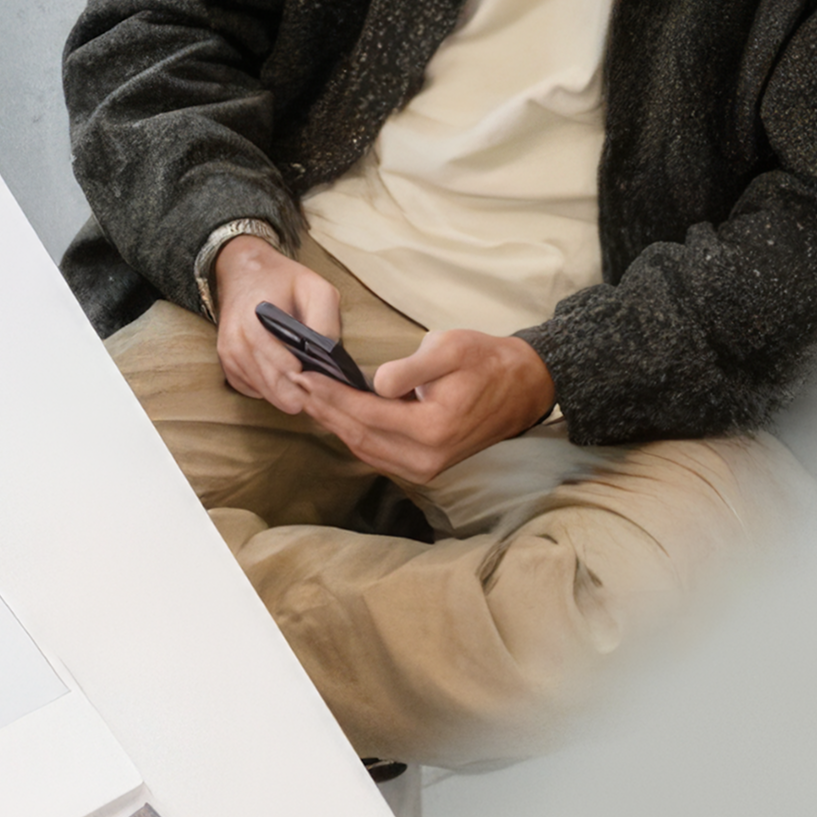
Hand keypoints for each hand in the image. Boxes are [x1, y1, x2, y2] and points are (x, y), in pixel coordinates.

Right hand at [210, 232, 341, 411]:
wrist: (244, 271)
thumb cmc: (283, 280)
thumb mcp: (316, 288)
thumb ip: (325, 320)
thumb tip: (328, 355)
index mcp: (254, 322)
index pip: (278, 364)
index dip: (299, 379)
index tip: (316, 384)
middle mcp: (235, 341)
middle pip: (269, 383)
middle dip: (294, 394)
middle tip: (316, 399)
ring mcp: (227, 354)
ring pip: (260, 389)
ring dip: (282, 395)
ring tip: (306, 395)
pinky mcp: (226, 362)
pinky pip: (250, 388)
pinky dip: (268, 390)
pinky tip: (285, 384)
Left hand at [300, 329, 556, 485]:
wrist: (523, 387)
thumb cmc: (487, 361)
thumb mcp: (452, 347)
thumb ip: (411, 367)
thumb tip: (376, 384)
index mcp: (432, 428)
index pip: (365, 413)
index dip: (330, 395)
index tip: (302, 375)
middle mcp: (426, 458)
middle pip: (358, 435)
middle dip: (323, 410)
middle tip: (293, 384)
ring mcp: (425, 469)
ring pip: (363, 449)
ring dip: (333, 424)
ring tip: (307, 398)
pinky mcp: (425, 469)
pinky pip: (377, 455)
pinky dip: (353, 435)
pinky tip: (336, 415)